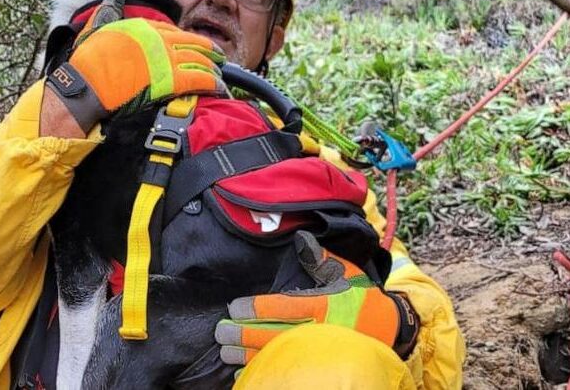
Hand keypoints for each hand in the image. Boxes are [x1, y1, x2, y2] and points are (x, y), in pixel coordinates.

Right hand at [45, 17, 225, 132]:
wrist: (87, 87)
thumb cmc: (87, 63)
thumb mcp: (97, 27)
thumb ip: (110, 9)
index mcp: (143, 27)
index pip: (173, 31)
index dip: (188, 40)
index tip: (195, 45)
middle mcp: (158, 40)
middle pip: (192, 43)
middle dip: (208, 51)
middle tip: (219, 58)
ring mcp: (166, 59)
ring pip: (199, 61)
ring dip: (213, 68)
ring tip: (221, 75)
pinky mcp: (170, 80)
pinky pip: (199, 79)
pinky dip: (212, 82)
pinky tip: (219, 86)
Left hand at [215, 231, 418, 365]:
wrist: (393, 333)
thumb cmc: (365, 301)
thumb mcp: (349, 275)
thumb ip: (321, 259)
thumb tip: (300, 239)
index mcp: (324, 307)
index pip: (283, 308)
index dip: (256, 309)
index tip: (234, 308)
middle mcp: (318, 332)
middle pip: (273, 335)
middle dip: (243, 335)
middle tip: (220, 333)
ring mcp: (318, 354)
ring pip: (276, 357)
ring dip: (247, 357)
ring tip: (225, 353)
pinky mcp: (319, 368)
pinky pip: (287, 374)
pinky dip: (265, 374)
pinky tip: (246, 374)